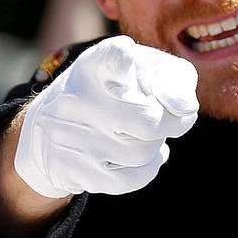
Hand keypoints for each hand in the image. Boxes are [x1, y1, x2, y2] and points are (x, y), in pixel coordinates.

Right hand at [14, 36, 198, 197]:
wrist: (52, 126)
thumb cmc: (119, 91)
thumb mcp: (145, 72)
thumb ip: (173, 81)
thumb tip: (186, 108)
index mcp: (96, 64)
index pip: (108, 57)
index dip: (121, 59)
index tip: (126, 60)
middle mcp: (76, 98)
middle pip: (147, 120)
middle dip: (170, 124)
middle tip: (166, 118)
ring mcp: (68, 136)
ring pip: (142, 152)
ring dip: (154, 145)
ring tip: (144, 134)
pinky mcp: (69, 169)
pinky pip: (128, 180)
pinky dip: (146, 169)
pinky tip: (143, 157)